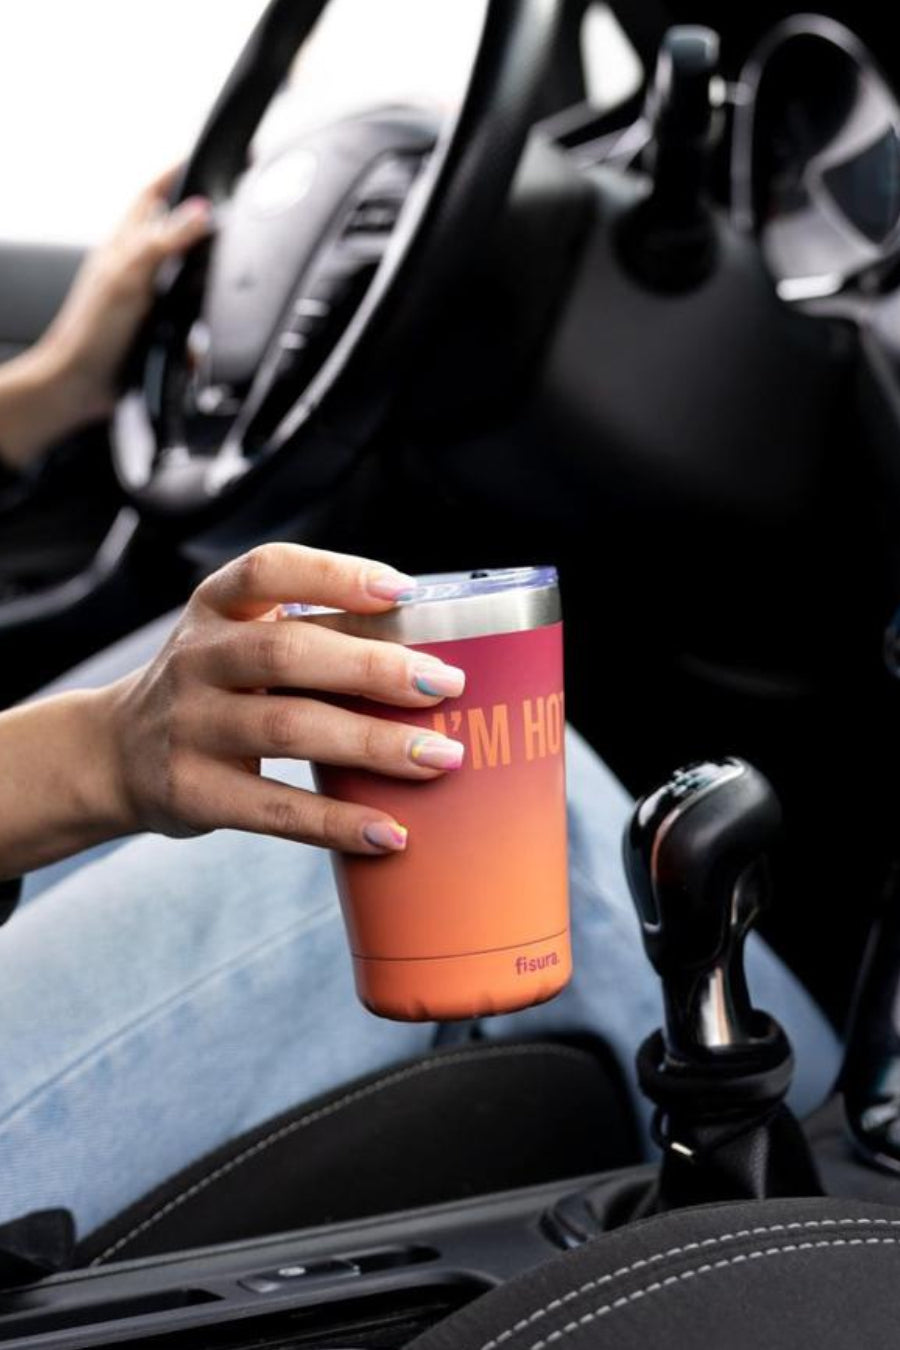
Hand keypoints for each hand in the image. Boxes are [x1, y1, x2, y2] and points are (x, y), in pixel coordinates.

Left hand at [42, 165, 212, 421]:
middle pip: (176, 230)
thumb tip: (201, 210)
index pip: (155, 194)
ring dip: (207, 277)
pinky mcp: (159, 329)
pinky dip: (203, 325)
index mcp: (126, 243)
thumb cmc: (92, 330)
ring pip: (188, 275)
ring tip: (227, 267)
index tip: (204, 157)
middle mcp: (139, 267)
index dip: (178, 172)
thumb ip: (163, 241)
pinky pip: (192, 318)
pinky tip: (207, 330)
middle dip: (203, 219)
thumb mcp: (130, 275)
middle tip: (231, 206)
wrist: (82, 383)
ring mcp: (149, 298)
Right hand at [101, 544, 466, 853]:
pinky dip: (336, 822)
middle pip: (287, 653)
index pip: (269, 570)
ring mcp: (189, 725)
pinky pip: (273, 808)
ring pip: (287, 728)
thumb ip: (311, 636)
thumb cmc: (216, 688)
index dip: (335, 575)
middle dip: (374, 667)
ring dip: (372, 744)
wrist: (114, 752)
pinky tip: (390, 831)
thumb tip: (428, 656)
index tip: (403, 592)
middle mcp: (197, 658)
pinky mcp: (192, 791)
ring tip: (440, 758)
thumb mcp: (239, 642)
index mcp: (217, 607)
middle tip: (446, 685)